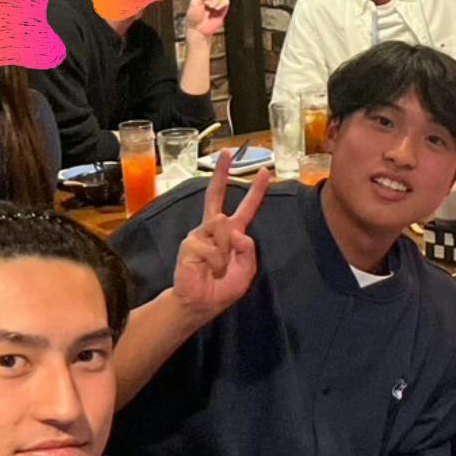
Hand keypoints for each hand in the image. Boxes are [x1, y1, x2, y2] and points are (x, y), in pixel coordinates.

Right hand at [173, 151, 271, 320]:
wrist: (200, 303)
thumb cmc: (222, 287)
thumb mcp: (246, 271)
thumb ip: (248, 251)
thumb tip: (236, 231)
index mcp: (233, 233)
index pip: (246, 208)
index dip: (255, 191)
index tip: (265, 171)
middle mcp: (215, 228)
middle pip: (216, 195)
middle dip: (222, 173)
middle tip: (228, 153)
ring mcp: (200, 233)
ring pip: (222, 227)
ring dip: (225, 253)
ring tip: (217, 268)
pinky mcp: (190, 242)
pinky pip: (211, 246)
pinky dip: (214, 261)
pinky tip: (206, 269)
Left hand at [186, 0, 229, 41]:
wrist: (198, 29)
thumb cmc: (194, 17)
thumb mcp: (195, 2)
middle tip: (207, 0)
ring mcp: (216, 4)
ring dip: (216, 0)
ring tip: (210, 6)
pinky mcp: (222, 10)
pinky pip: (226, 2)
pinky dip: (222, 4)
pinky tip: (216, 8)